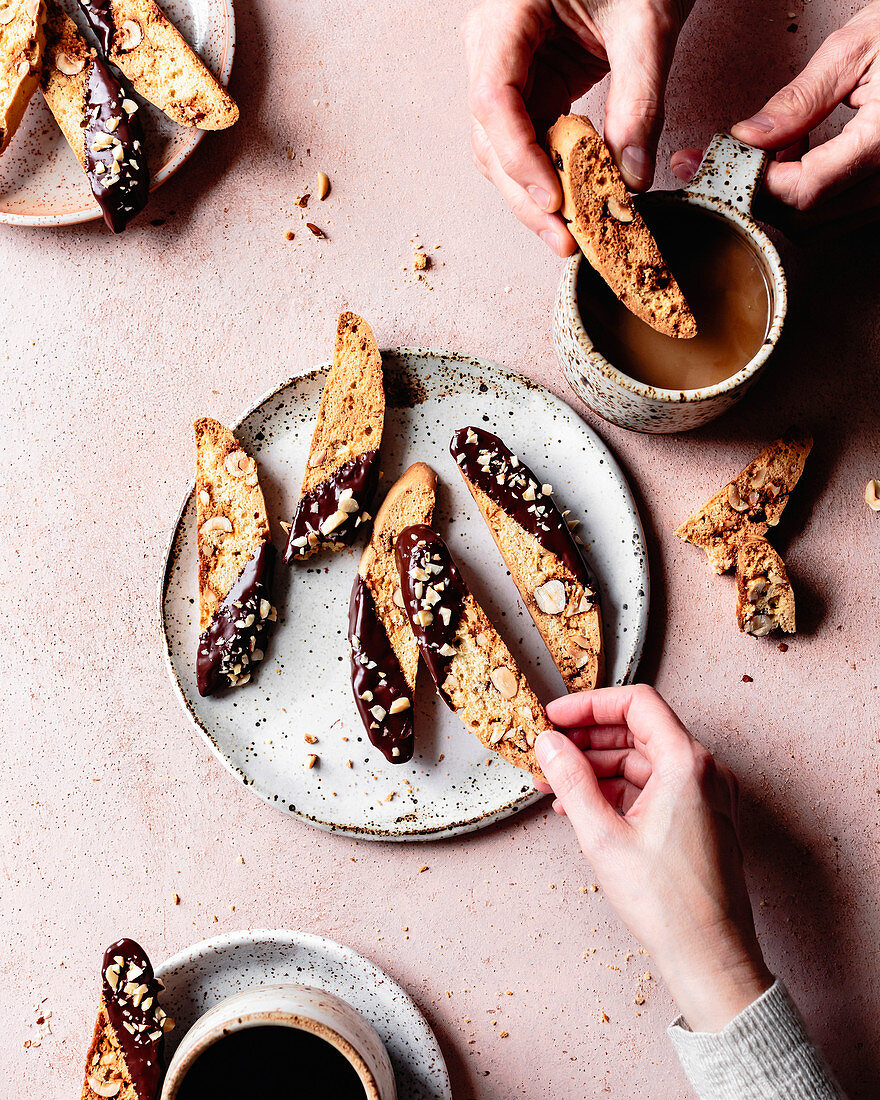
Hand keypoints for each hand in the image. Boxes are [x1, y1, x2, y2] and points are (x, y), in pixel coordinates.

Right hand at [463, 0, 692, 255]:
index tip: (554, 199)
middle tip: (565, 239)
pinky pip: (530, 146)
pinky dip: (552, 178)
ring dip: (536, 197)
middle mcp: (494, 47)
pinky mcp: (530, 91)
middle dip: (526, 196)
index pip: (494, 99)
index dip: (519, 157)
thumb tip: (632, 177)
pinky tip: (576, 208)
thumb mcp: (647, 23)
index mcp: (508, 14)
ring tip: (572, 235)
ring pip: (503, 152)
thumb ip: (641, 100)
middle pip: (491, 139)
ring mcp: (507, 72)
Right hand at [534, 685, 771, 1032]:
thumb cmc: (669, 904)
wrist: (709, 957)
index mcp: (687, 764)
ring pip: (643, 760)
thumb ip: (571, 781)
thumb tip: (549, 744)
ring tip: (555, 784)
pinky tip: (583, 807)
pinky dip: (617, 790)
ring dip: (598, 767)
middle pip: (638, 730)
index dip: (590, 705)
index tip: (556, 716)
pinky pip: (653, 787)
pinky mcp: (699, 818)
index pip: (636, 704)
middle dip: (587, 739)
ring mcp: (705, 796)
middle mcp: (703, 772)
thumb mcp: (603, 836)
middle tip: (549, 751)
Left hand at [671, 2, 879, 235]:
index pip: (804, 191)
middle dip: (768, 191)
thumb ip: (799, 100)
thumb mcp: (855, 49)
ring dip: (789, 196)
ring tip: (787, 143)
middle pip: (807, 220)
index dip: (760, 180)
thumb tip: (749, 137)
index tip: (734, 157)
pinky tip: (809, 152)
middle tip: (748, 151)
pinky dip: (813, 194)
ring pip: (822, 225)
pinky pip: (841, 214)